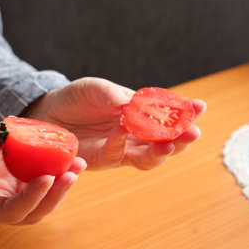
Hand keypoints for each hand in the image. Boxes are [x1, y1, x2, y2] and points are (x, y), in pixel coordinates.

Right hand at [0, 127, 86, 223]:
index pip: (7, 212)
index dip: (30, 198)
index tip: (49, 177)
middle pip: (30, 213)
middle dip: (55, 195)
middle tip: (73, 170)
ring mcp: (1, 197)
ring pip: (37, 203)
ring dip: (59, 186)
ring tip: (77, 162)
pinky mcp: (8, 184)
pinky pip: (33, 184)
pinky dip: (51, 174)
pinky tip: (63, 157)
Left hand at [23, 77, 205, 169]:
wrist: (48, 112)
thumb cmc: (77, 98)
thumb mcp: (98, 89)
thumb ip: (117, 96)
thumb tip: (136, 104)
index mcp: (140, 115)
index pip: (169, 118)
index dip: (186, 114)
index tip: (200, 107)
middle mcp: (135, 135)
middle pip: (166, 143)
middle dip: (182, 139)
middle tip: (193, 132)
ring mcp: (120, 149)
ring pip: (148, 158)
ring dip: (161, 152)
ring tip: (170, 143)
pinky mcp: (101, 159)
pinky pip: (116, 154)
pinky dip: (121, 143)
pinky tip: (122, 130)